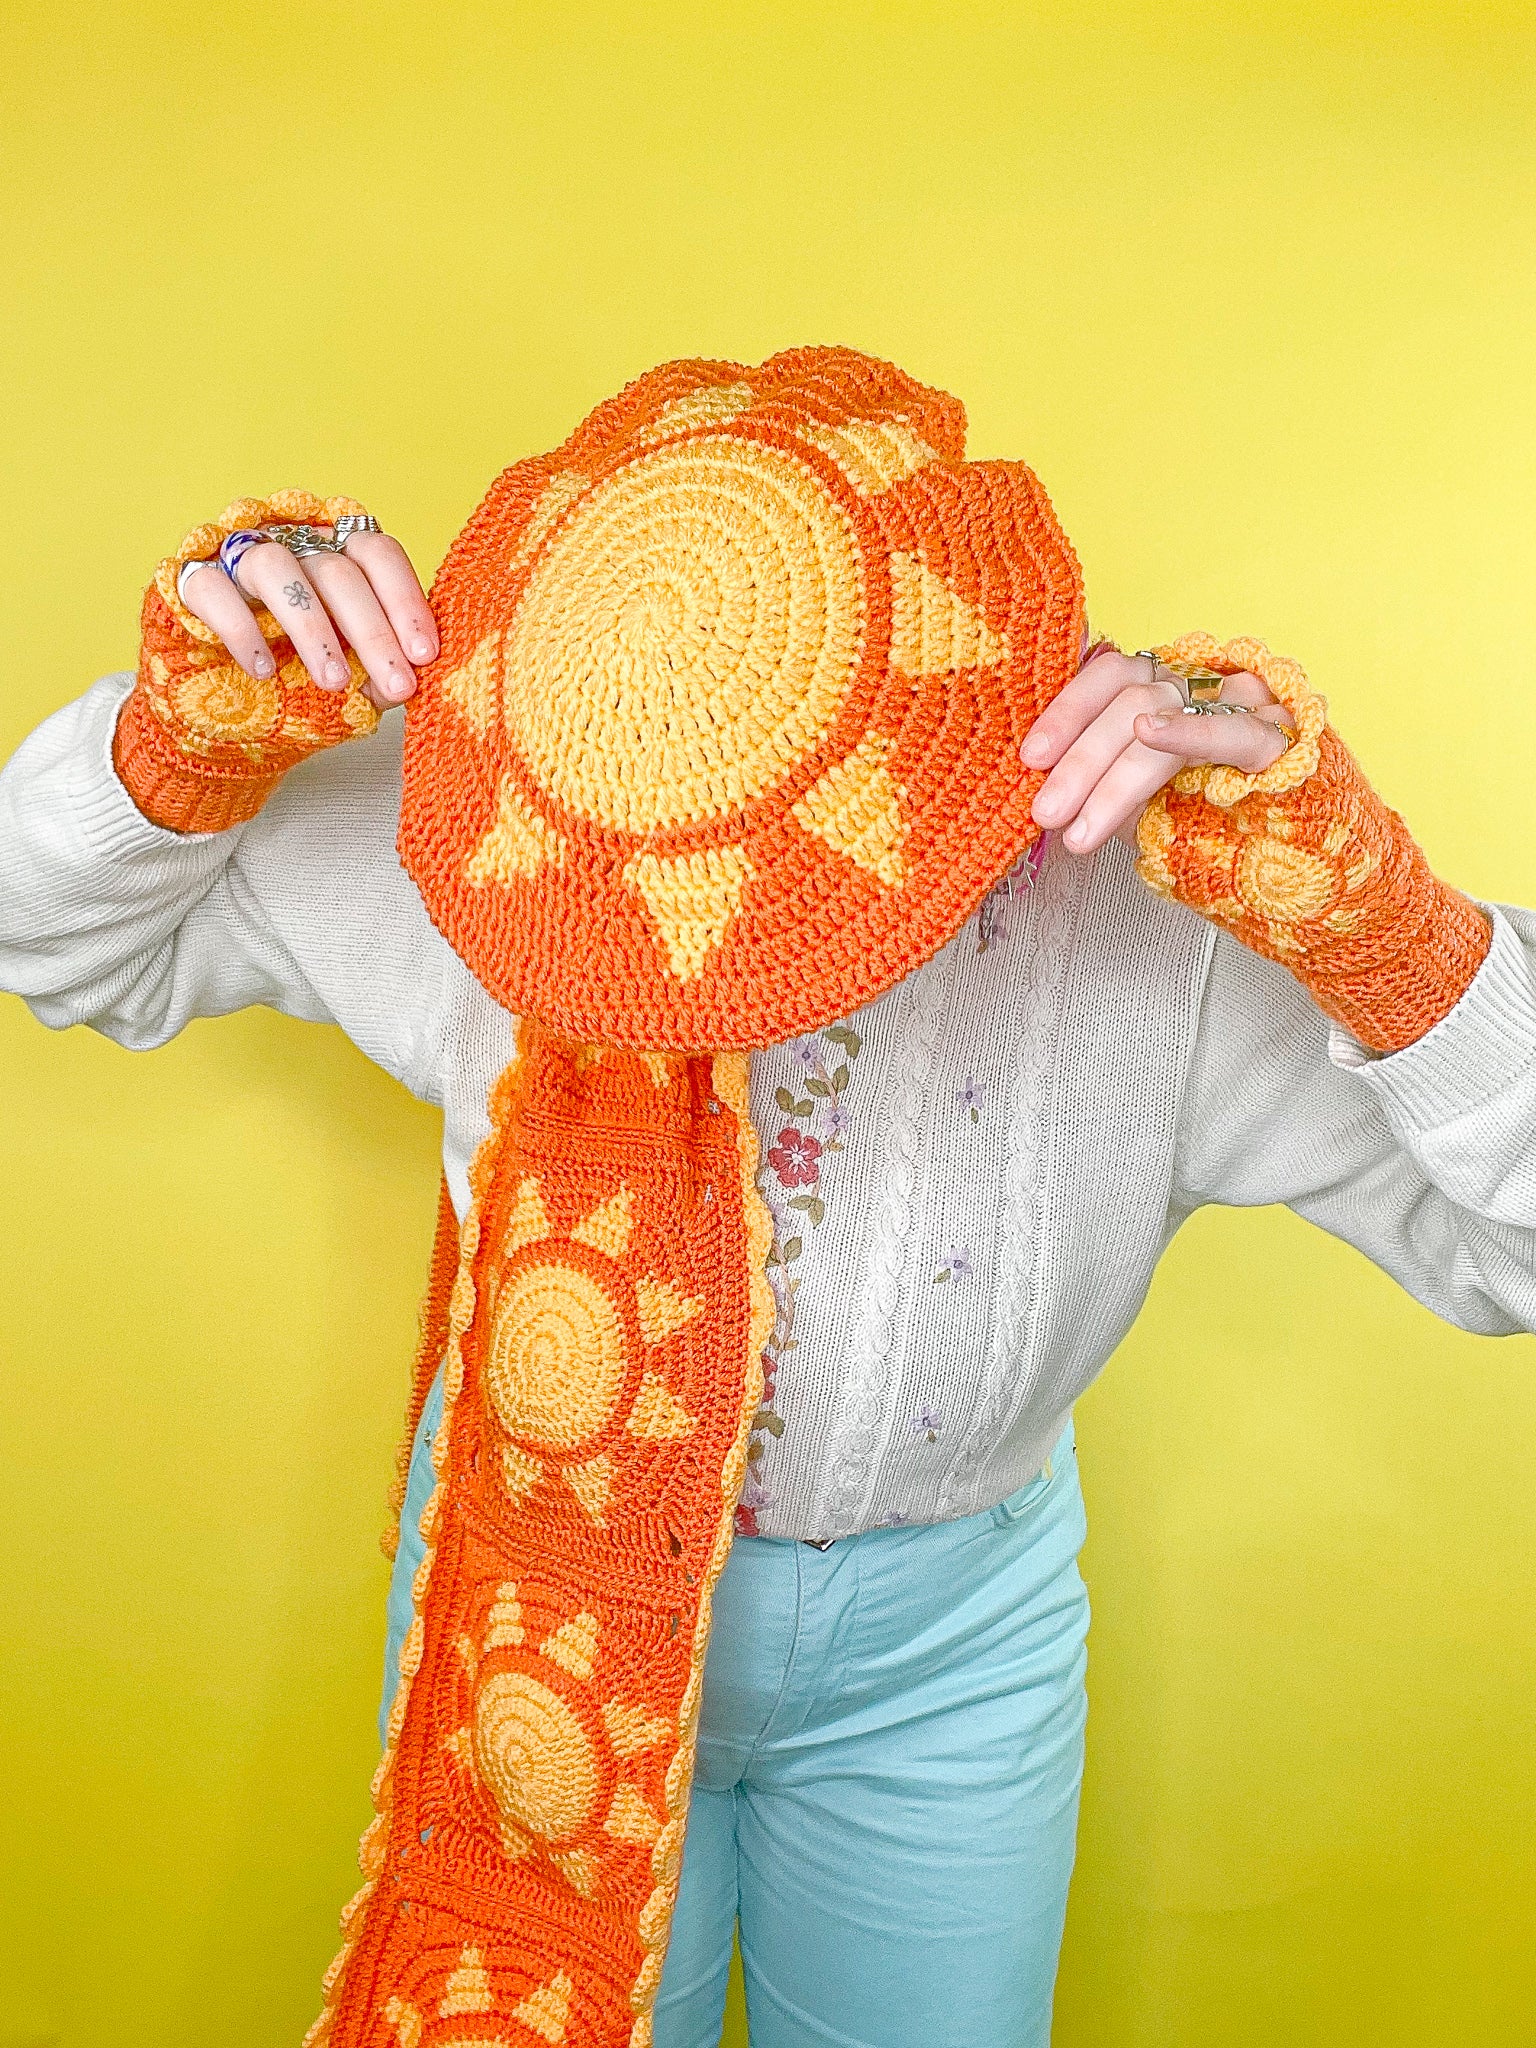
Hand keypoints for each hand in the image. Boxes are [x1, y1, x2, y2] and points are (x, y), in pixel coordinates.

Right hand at [180, 525, 438, 713]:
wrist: (214, 718)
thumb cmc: (292, 689)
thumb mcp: (348, 683)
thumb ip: (379, 672)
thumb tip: (421, 677)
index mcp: (336, 554)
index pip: (377, 553)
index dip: (405, 600)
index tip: (424, 654)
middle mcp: (290, 542)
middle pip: (336, 567)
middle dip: (372, 630)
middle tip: (395, 683)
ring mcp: (236, 556)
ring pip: (276, 566)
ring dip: (312, 627)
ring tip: (333, 682)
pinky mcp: (189, 579)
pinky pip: (213, 588)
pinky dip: (242, 629)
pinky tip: (261, 670)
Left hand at [1020, 646, 1297, 853]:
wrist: (1293, 867)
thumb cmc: (1206, 826)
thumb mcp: (1134, 798)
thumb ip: (1096, 776)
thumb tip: (1036, 771)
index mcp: (1168, 688)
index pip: (1110, 674)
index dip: (1066, 710)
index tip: (1031, 757)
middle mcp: (1203, 684)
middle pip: (1129, 696)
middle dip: (1079, 759)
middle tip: (1045, 810)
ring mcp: (1244, 704)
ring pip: (1164, 714)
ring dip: (1112, 777)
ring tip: (1078, 830)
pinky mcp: (1280, 739)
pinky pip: (1231, 731)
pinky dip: (1188, 729)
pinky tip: (1150, 733)